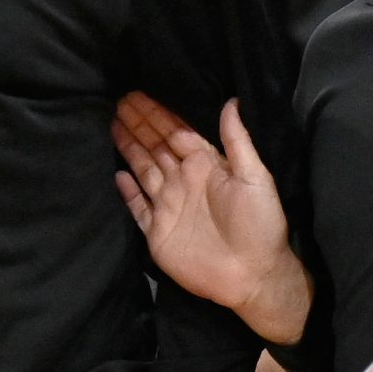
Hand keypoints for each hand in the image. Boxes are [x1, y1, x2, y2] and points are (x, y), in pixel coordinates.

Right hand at [113, 93, 309, 341]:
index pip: (176, 133)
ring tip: (111, 126)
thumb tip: (231, 101)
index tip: (137, 96)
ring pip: (143, 170)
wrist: (252, 275)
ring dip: (129, 148)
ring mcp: (169, 206)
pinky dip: (127, 192)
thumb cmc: (260, 225)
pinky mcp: (157, 233)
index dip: (157, 115)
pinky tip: (117, 174)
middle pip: (155, 147)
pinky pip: (137, 207)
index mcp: (206, 166)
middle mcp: (184, 181)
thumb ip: (238, 141)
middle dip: (138, 125)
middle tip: (118, 102)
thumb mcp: (256, 177)